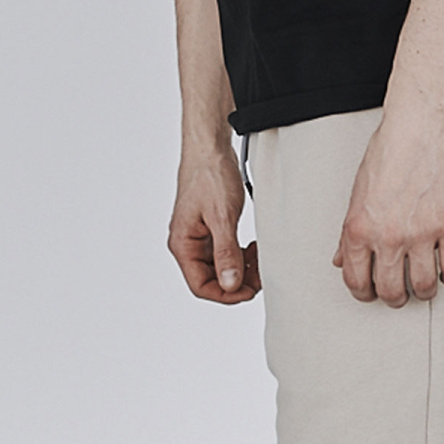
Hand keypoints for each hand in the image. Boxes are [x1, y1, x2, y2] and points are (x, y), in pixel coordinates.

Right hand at [169, 150, 260, 303]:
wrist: (210, 148)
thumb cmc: (210, 176)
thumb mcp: (222, 217)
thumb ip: (226, 252)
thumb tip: (229, 284)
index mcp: (183, 244)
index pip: (201, 286)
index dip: (226, 294)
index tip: (250, 290)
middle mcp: (187, 244)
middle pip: (211, 279)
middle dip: (237, 280)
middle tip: (261, 273)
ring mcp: (199, 236)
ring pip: (220, 267)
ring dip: (241, 268)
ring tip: (259, 257)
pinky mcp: (211, 228)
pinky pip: (225, 252)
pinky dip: (241, 255)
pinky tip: (253, 247)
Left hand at [334, 112, 443, 306]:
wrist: (421, 128)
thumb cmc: (391, 151)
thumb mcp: (358, 193)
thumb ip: (350, 231)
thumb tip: (344, 257)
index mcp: (359, 228)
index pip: (356, 280)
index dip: (364, 294)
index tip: (372, 294)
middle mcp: (388, 235)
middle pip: (391, 290)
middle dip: (395, 298)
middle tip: (400, 295)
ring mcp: (422, 234)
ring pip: (424, 286)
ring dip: (424, 291)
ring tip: (426, 285)